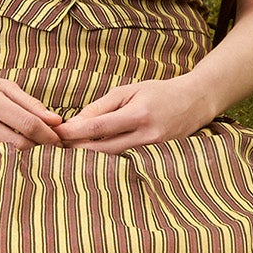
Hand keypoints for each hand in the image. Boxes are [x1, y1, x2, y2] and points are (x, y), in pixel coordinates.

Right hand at [0, 59, 67, 147]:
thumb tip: (56, 120)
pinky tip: (8, 144)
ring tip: (31, 143)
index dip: (47, 135)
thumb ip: (29, 103)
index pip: (27, 124)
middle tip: (50, 145)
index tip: (59, 138)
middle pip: (17, 143)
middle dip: (38, 146)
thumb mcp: (0, 84)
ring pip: (3, 152)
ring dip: (21, 150)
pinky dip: (2, 151)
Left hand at [57, 74, 217, 150]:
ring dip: (90, 158)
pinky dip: (109, 161)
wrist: (196, 102)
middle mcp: (147, 135)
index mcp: (138, 114)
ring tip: (69, 155)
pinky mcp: (157, 159)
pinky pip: (127, 162)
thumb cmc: (159, 92)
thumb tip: (76, 121)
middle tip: (56, 149)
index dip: (75, 133)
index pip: (99, 127)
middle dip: (78, 150)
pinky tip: (94, 160)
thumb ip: (103, 106)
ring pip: (114, 159)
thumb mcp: (130, 90)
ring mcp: (154, 150)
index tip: (56, 135)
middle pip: (103, 149)